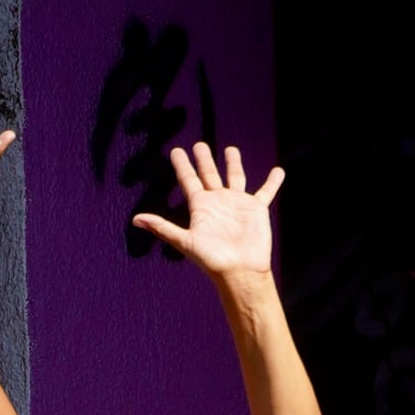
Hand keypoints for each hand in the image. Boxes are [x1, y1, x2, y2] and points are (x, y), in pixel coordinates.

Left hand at [132, 140, 283, 278]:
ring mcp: (237, 204)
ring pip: (235, 177)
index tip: (176, 151)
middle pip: (209, 175)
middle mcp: (218, 202)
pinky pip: (266, 191)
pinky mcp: (256, 209)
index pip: (188, 180)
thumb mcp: (184, 241)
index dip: (182, 165)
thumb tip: (135, 219)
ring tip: (230, 149)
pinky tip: (279, 171)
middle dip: (204, 160)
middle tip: (199, 144)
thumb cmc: (212, 259)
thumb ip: (162, 227)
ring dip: (233, 163)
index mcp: (200, 207)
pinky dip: (273, 182)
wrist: (239, 271)